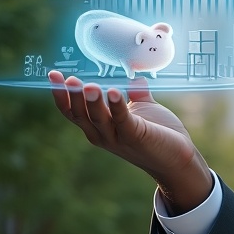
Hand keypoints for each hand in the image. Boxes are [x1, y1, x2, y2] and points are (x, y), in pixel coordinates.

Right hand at [48, 70, 212, 213]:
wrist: (179, 158)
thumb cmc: (159, 135)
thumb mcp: (144, 110)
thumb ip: (136, 95)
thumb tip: (135, 77)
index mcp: (99, 127)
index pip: (73, 111)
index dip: (62, 95)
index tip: (54, 75)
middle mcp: (103, 135)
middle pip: (81, 116)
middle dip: (73, 97)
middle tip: (68, 79)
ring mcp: (118, 138)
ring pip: (98, 119)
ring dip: (92, 102)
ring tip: (89, 86)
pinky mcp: (136, 137)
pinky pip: (123, 120)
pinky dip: (117, 106)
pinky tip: (113, 92)